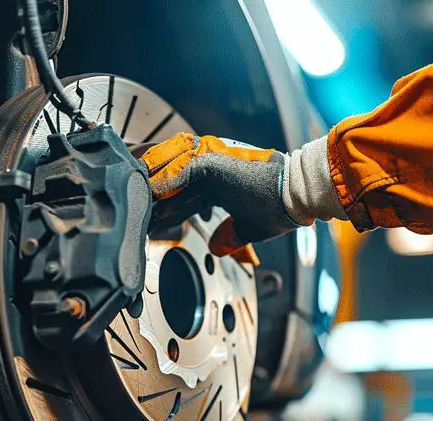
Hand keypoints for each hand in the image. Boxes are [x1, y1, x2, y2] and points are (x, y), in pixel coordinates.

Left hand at [141, 133, 343, 255]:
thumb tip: (216, 247)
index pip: (185, 199)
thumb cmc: (278, 209)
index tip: (154, 225)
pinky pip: (182, 169)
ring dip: (156, 187)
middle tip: (138, 215)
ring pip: (173, 173)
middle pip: (175, 186)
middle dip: (156, 201)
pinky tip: (153, 191)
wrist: (294, 196)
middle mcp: (214, 174)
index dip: (168, 212)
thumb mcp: (246, 229)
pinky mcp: (214, 161)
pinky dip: (167, 179)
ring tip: (138, 200)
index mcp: (220, 187)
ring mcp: (213, 164)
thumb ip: (229, 236)